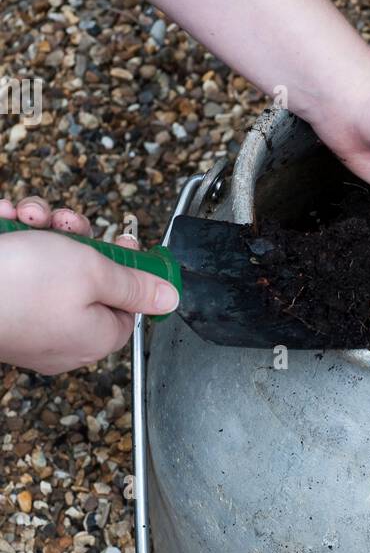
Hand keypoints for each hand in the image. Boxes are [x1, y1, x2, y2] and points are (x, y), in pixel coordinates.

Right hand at [0, 196, 178, 373]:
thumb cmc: (18, 284)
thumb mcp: (94, 271)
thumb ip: (134, 285)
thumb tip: (170, 300)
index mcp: (91, 337)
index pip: (127, 308)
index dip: (126, 270)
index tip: (120, 243)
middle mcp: (57, 334)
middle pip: (87, 279)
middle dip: (77, 239)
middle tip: (68, 224)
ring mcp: (23, 317)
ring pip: (47, 262)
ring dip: (41, 228)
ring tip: (29, 215)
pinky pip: (14, 262)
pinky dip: (11, 232)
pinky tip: (6, 216)